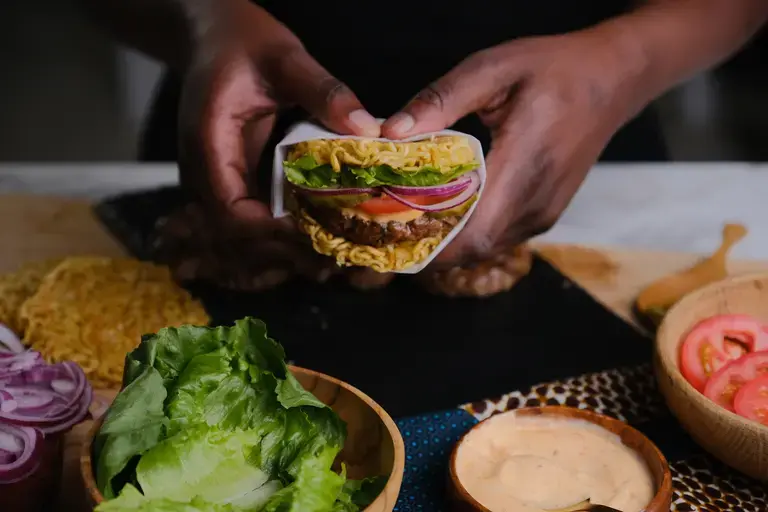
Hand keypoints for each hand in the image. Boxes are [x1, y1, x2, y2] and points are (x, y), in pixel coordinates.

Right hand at [177, 2, 379, 278]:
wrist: (211, 35)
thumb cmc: (241, 41)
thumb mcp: (285, 58)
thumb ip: (323, 91)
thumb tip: (367, 128)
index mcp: (209, 142)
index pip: (229, 208)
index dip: (269, 230)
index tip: (315, 231)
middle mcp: (205, 168)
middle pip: (236, 230)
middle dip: (282, 246)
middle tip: (334, 254)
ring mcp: (217, 176)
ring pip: (244, 229)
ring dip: (283, 245)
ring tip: (331, 255)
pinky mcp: (233, 177)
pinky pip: (253, 213)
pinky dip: (282, 228)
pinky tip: (319, 232)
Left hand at [381, 28, 644, 266]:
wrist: (612, 80)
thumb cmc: (554, 69)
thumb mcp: (493, 68)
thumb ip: (441, 100)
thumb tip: (391, 133)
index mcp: (523, 166)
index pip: (472, 233)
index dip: (428, 247)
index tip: (386, 239)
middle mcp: (535, 202)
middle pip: (472, 250)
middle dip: (426, 247)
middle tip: (383, 229)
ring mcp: (543, 214)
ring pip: (484, 249)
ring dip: (445, 244)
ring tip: (403, 222)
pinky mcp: (544, 214)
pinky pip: (498, 238)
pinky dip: (465, 235)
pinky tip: (440, 214)